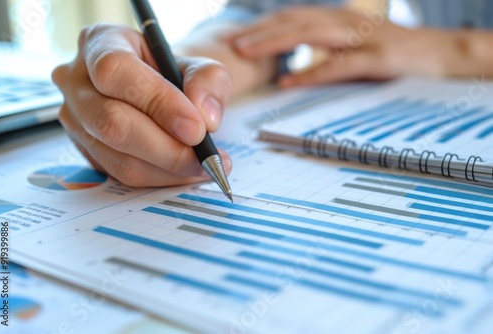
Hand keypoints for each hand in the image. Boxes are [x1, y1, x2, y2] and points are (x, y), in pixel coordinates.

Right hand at [52, 24, 232, 186]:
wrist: (166, 91)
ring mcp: (76, 119)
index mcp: (100, 41)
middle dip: (165, 148)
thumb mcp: (203, 66)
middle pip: (110, 122)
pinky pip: (121, 174)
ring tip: (204, 167)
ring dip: (167, 169)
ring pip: (117, 157)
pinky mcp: (86, 150)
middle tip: (205, 157)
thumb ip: (210, 82)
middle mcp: (76, 80)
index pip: (115, 72)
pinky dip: (160, 178)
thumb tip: (205, 118)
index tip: (196, 129)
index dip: (157, 102)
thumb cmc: (179, 74)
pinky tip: (186, 171)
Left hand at [228, 6, 465, 86]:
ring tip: (246, 52)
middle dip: (259, 31)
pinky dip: (310, 71)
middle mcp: (344, 23)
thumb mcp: (352, 50)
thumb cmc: (391, 54)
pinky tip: (287, 80)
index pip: (292, 18)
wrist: (440, 53)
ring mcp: (360, 37)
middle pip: (293, 20)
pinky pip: (338, 64)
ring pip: (309, 34)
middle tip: (228, 43)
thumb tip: (288, 72)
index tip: (233, 38)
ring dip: (275, 42)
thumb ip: (321, 55)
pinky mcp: (376, 57)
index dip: (261, 26)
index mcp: (336, 21)